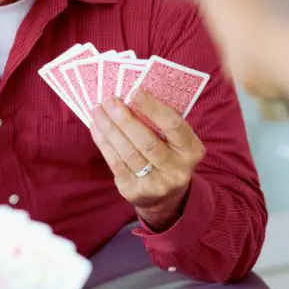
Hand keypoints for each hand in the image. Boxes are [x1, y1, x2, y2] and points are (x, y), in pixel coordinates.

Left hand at [90, 91, 204, 230]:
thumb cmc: (167, 155)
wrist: (164, 197)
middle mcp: (177, 170)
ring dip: (109, 129)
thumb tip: (130, 95)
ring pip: (128, 153)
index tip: (135, 91)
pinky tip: (96, 128)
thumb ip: (160, 122)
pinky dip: (104, 143)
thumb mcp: (174, 141)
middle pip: (147, 141)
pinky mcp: (135, 191)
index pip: (173, 125)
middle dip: (125, 119)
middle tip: (110, 100)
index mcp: (192, 150)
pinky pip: (116, 163)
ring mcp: (156, 184)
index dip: (153, 108)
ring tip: (98, 111)